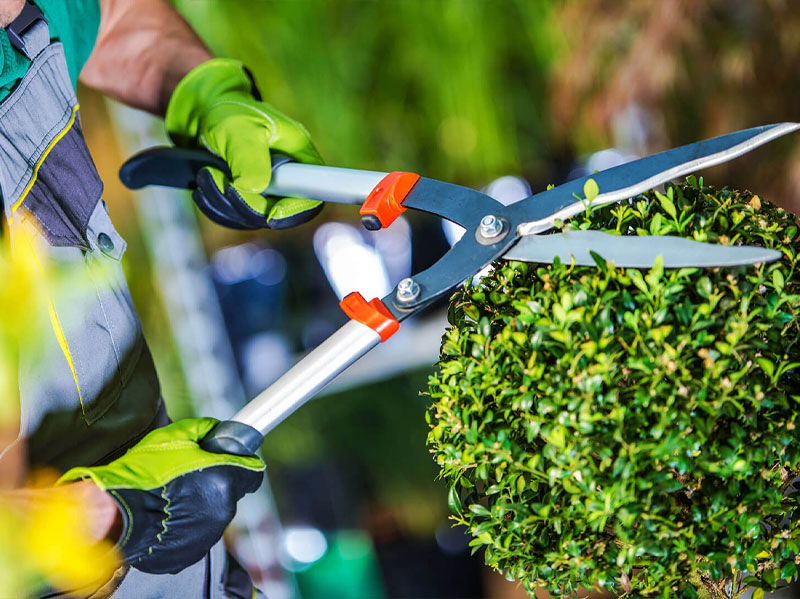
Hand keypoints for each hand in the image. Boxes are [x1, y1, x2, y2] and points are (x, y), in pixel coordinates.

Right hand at [58, 418, 263, 573]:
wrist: (114, 514)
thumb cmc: (141, 475)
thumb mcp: (174, 437)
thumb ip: (204, 429)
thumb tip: (216, 429)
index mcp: (224, 481)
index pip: (252, 472)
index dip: (240, 463)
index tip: (230, 460)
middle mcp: (222, 511)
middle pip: (230, 491)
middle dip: (215, 482)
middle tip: (188, 476)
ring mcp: (207, 535)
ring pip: (213, 512)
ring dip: (200, 503)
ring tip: (172, 496)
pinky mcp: (191, 552)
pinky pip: (196, 532)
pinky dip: (187, 523)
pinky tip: (166, 514)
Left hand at [165, 58, 323, 228]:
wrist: (205, 112)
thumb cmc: (228, 111)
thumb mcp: (239, 129)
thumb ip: (249, 160)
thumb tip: (254, 191)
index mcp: (299, 157)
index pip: (312, 196)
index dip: (294, 210)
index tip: (269, 213)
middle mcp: (288, 178)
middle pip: (279, 214)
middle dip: (245, 205)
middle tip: (217, 179)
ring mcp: (267, 191)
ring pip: (253, 219)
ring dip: (223, 204)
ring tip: (205, 175)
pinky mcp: (248, 198)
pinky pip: (236, 218)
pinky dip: (216, 207)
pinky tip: (203, 188)